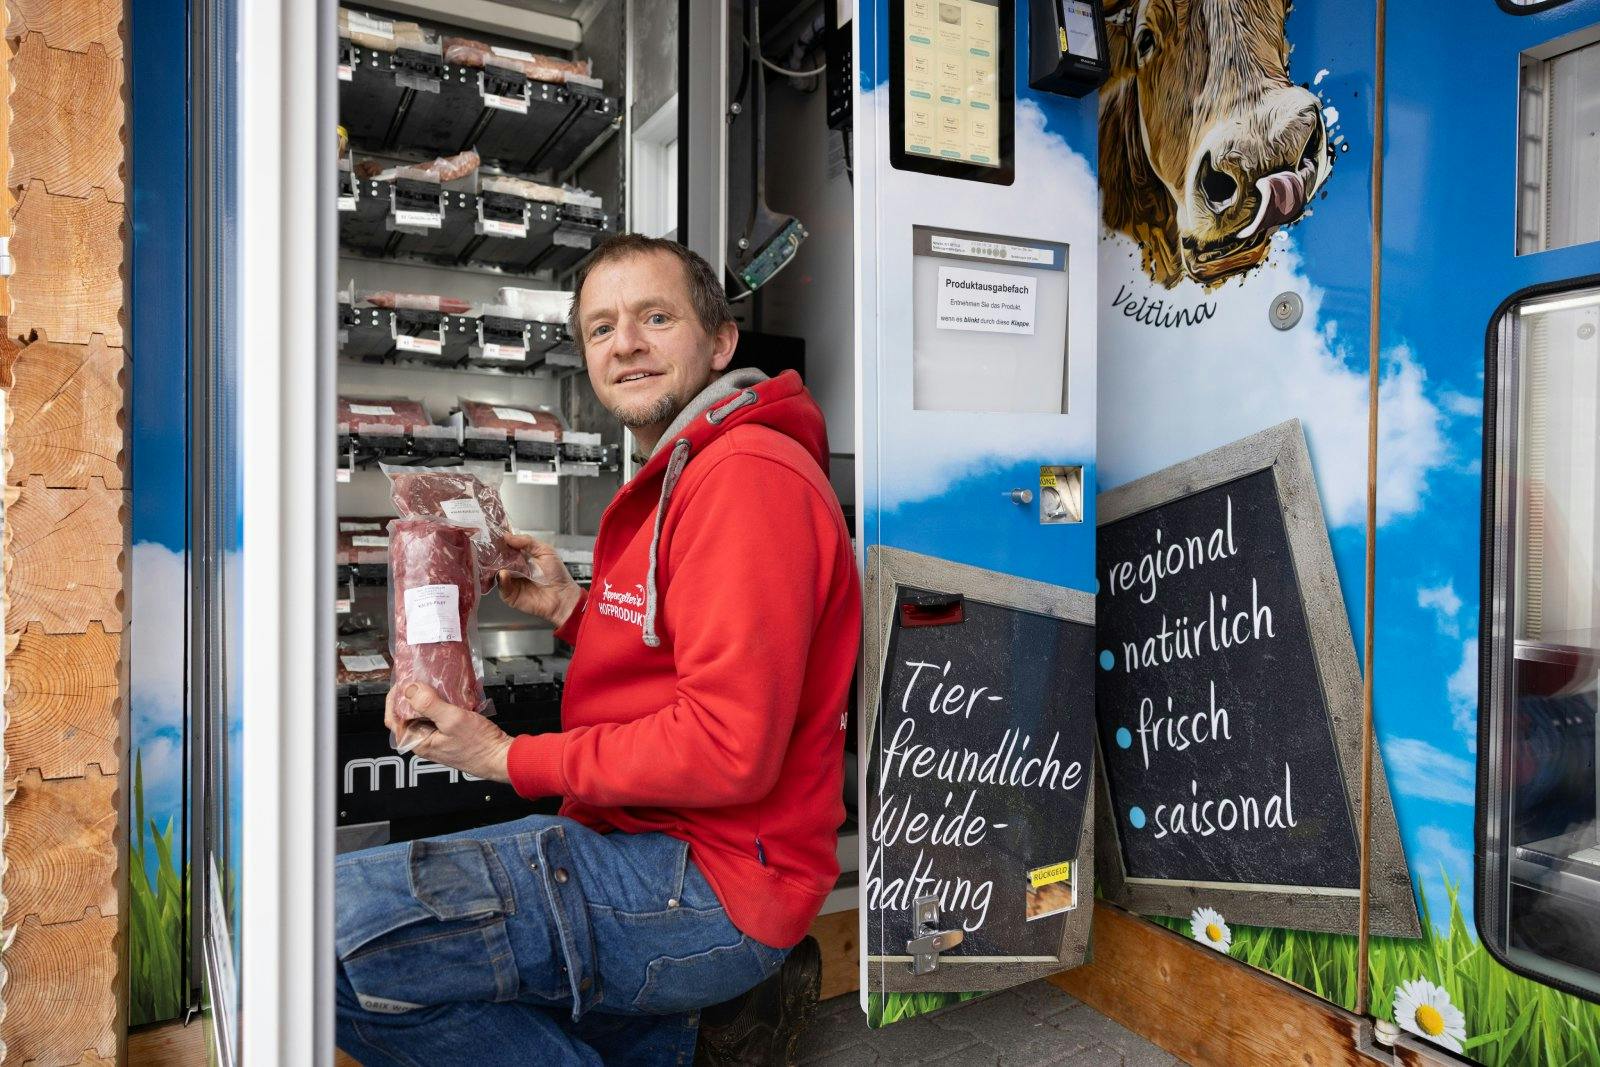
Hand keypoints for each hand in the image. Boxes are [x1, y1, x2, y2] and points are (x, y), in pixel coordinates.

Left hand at [386, 682, 512, 782]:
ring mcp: (436, 738)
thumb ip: (429, 704)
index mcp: (418, 742)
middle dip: (412, 695)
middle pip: (408, 714)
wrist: (501, 757)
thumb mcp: (453, 720)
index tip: (403, 681)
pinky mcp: (448, 734)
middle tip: (420, 677)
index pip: (393, 717)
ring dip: (428, 697)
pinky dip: (442, 702)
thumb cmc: (480, 745)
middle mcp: (424, 741)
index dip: (394, 697)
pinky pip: (438, 715)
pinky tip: (450, 694)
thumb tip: (410, 689)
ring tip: (435, 683)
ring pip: (424, 713)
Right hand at [499, 532, 581, 626]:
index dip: (500, 541)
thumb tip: (508, 536)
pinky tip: (505, 574)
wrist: (562, 597)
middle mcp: (514, 568)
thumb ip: (527, 541)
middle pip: (497, 559)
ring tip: (498, 561)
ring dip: (496, 566)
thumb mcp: (545, 551)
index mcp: (521, 557)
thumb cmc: (558, 575)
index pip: (506, 547)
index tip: (495, 535)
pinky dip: (502, 580)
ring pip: (496, 572)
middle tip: (490, 547)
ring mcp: (511, 581)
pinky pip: (501, 586)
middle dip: (494, 553)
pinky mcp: (509, 595)